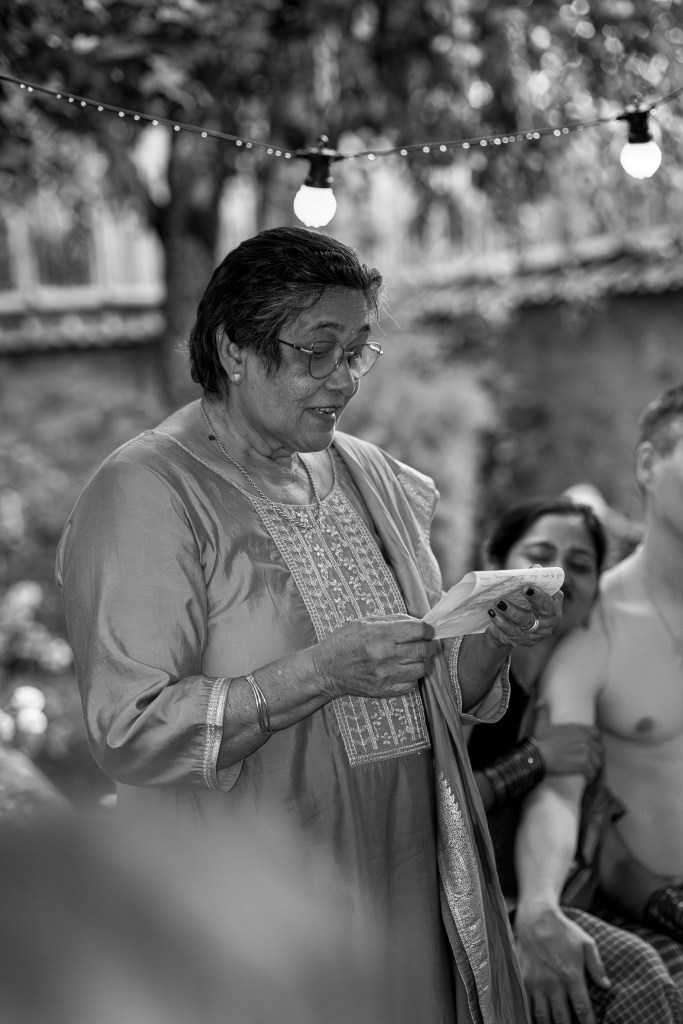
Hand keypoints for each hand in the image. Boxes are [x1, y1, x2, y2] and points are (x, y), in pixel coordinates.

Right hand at [312, 614, 436, 700]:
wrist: (326, 670)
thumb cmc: (344, 642)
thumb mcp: (365, 622)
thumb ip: (393, 621)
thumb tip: (417, 622)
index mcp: (379, 634)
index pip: (418, 630)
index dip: (427, 629)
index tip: (427, 631)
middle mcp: (384, 655)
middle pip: (423, 650)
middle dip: (427, 645)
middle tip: (423, 643)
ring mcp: (385, 675)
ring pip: (421, 668)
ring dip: (421, 661)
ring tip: (413, 657)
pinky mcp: (385, 690)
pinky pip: (412, 684)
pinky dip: (411, 677)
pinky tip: (403, 670)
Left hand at [485, 586, 562, 649]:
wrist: (508, 628)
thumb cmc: (521, 603)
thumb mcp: (526, 592)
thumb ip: (532, 579)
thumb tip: (536, 568)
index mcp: (553, 604)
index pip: (551, 597)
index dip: (541, 592)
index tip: (528, 585)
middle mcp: (550, 620)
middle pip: (545, 609)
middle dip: (534, 599)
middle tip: (522, 589)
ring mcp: (539, 633)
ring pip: (527, 621)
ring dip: (513, 611)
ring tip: (500, 603)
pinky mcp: (525, 641)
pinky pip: (513, 632)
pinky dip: (501, 622)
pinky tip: (492, 614)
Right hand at [515, 902, 609, 1023]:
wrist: (536, 918)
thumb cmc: (563, 931)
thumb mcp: (586, 943)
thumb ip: (597, 966)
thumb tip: (607, 986)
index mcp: (571, 975)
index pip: (582, 1010)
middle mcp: (553, 983)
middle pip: (562, 1019)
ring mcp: (536, 983)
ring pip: (543, 1017)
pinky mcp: (523, 980)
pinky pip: (527, 1005)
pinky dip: (533, 1016)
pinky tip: (541, 1019)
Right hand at [531, 704, 602, 780]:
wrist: (537, 755)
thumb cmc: (539, 740)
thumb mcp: (541, 724)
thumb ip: (543, 712)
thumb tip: (540, 702)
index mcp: (577, 729)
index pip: (596, 733)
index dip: (596, 740)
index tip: (594, 746)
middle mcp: (585, 739)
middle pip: (600, 749)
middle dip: (597, 756)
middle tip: (592, 762)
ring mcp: (586, 752)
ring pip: (598, 762)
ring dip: (595, 768)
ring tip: (590, 772)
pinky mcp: (584, 765)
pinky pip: (593, 773)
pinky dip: (591, 777)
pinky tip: (588, 780)